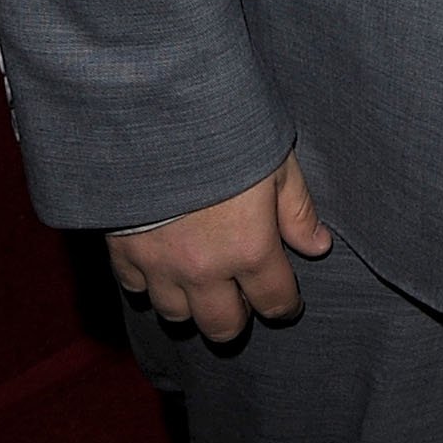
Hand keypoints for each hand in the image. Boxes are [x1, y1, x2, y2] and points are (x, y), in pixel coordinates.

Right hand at [107, 151, 331, 342]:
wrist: (154, 115)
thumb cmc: (224, 131)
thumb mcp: (276, 162)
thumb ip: (297, 210)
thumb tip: (318, 246)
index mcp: (249, 249)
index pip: (274, 302)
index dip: (285, 305)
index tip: (287, 302)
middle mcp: (205, 270)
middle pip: (223, 327)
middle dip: (238, 317)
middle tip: (243, 297)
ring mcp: (160, 266)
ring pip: (177, 315)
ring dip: (192, 304)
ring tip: (202, 282)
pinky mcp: (124, 253)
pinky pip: (136, 289)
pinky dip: (150, 283)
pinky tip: (162, 264)